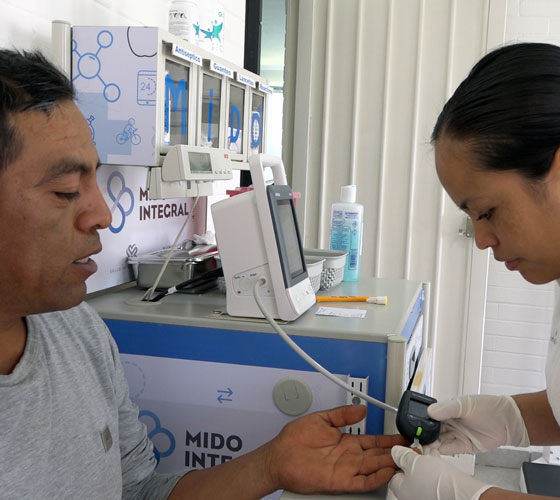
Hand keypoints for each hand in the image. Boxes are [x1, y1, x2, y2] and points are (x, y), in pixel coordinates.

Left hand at [266, 405, 408, 493]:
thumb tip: (361, 409)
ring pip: (374, 468)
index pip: (373, 441)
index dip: (389, 440)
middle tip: (413, 450)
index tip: (403, 437)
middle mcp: (348, 456)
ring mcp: (345, 469)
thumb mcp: (322, 419)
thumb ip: (343, 415)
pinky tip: (388, 473)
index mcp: (346, 441)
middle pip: (378, 455)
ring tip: (407, 460)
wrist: (278, 456)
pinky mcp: (339, 481)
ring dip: (391, 464)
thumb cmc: (294, 439)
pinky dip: (377, 478)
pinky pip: (362, 482)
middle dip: (396, 453)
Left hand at [389, 445, 491, 499]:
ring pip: (421, 473)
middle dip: (414, 458)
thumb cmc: (436, 482)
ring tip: (431, 454)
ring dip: (425, 461)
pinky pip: (432, 477)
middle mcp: (411, 495)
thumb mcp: (413, 461)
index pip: (393, 470)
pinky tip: (438, 460)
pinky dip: (434, 468)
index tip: (404, 449)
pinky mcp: (438, 494)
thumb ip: (401, 455)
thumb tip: (395, 452)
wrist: (460, 492)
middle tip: (418, 450)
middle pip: (407, 471)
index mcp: (400, 489)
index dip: (399, 457)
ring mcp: (424, 495)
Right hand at [426, 394, 529, 454]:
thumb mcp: (464, 405)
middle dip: (424, 435)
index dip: (422, 422)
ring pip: (439, 441)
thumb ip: (447, 409)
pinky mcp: (464, 446)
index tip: (415, 426)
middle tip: (417, 440)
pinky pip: (450, 449)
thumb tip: (430, 411)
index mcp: (448, 410)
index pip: (430, 417)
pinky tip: (434, 451)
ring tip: (424, 447)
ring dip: (431, 444)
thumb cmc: (488, 407)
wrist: (507, 422)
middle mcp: (450, 422)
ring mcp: (457, 434)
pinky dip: (441, 451)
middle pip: (433, 430)